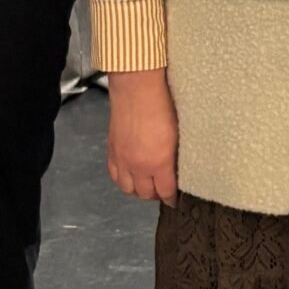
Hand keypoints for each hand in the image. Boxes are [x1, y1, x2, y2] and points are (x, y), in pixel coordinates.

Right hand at [107, 68, 178, 201]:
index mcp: (159, 162)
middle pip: (145, 194)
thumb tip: (175, 170)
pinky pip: (114, 176)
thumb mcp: (177, 134)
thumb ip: (174, 157)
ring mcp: (122, 159)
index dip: (171, 198)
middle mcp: (138, 166)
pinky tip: (130, 176)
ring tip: (146, 185)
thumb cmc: (162, 105)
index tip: (174, 199)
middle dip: (155, 195)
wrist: (137, 89)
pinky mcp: (112, 151)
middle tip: (162, 190)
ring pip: (128, 189)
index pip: (165, 192)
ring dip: (137, 191)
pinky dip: (123, 180)